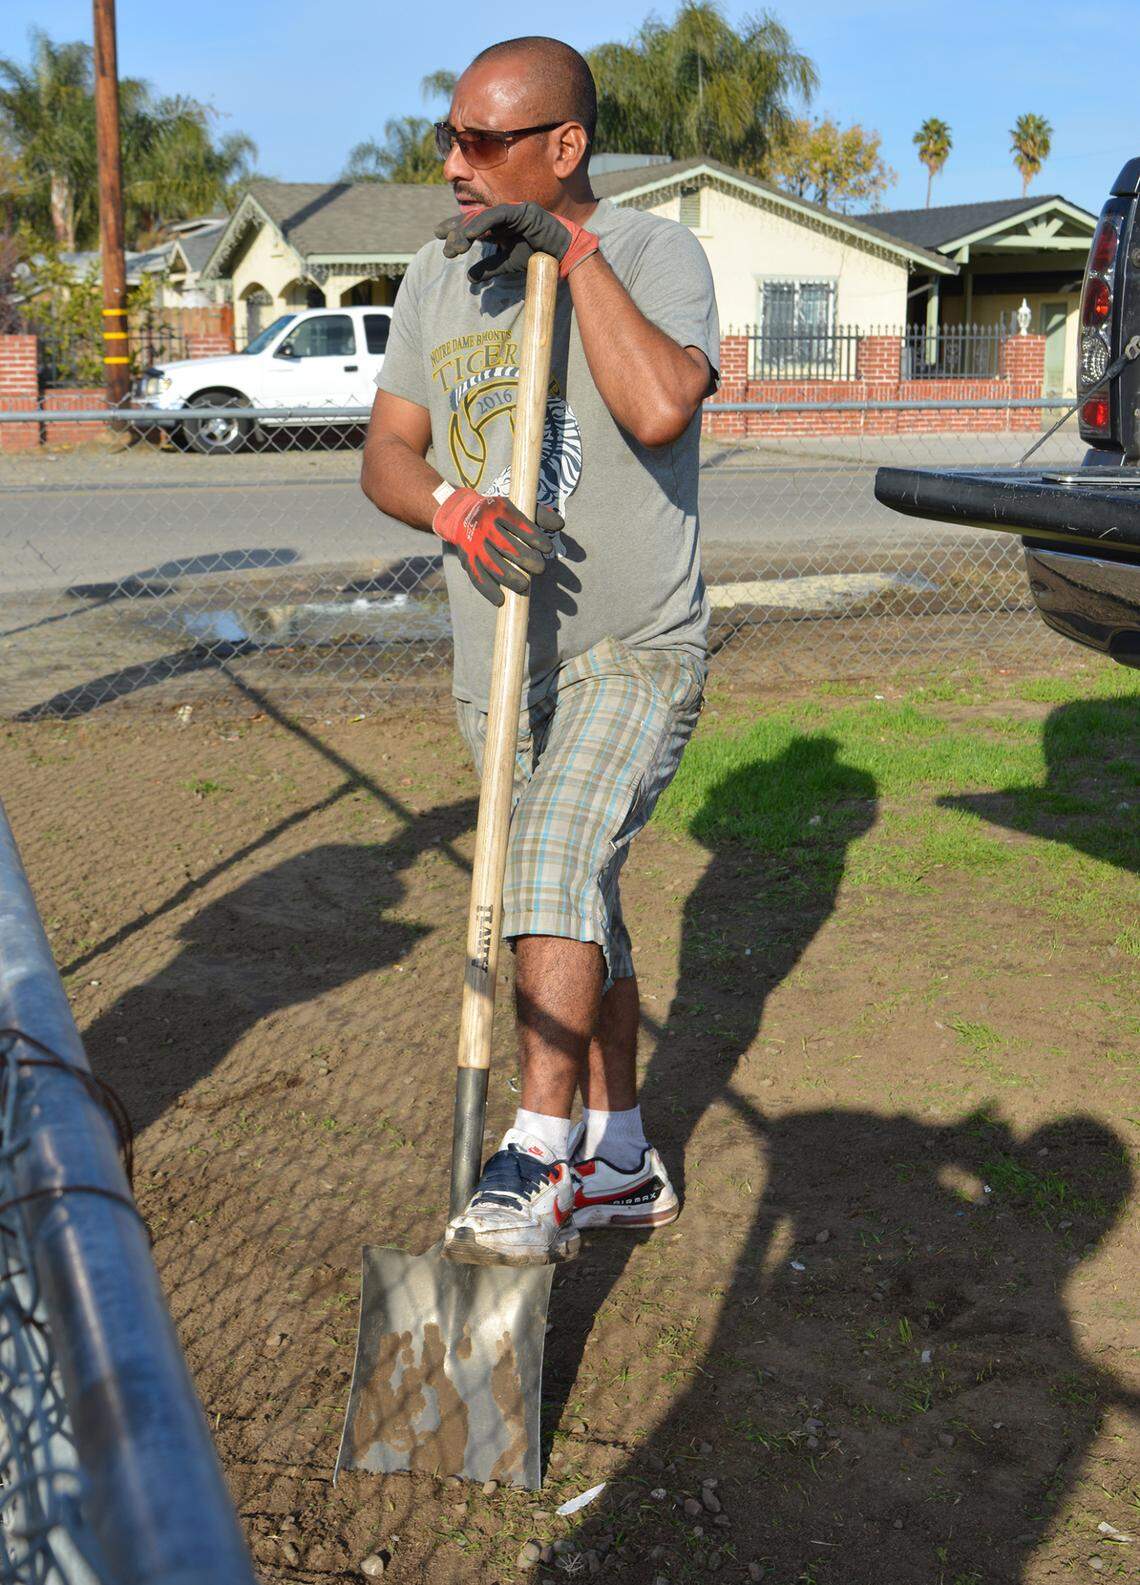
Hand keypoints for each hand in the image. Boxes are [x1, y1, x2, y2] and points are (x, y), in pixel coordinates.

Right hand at [432, 486, 562, 605]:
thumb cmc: (499, 515)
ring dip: (507, 577)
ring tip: (524, 586)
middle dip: (524, 558)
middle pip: (505, 545)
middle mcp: (484, 526)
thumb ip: (540, 515)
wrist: (462, 515)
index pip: (519, 524)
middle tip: (540, 569)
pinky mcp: (467, 559)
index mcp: (499, 510)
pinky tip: (500, 601)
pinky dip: (488, 590)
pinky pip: (477, 576)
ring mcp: (474, 544)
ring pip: (491, 563)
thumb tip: (560, 525)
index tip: (548, 549)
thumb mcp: (518, 508)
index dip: (535, 537)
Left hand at [434, 202, 599, 283]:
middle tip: (445, 247)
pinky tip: (471, 233)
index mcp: (498, 226)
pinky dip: (483, 223)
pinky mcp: (522, 211)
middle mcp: (503, 216)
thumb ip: (488, 268)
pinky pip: (498, 215)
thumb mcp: (506, 264)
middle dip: (458, 232)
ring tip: (456, 244)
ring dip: (468, 229)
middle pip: (474, 220)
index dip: (456, 230)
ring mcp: (512, 211)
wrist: (562, 254)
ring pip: (484, 217)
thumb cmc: (537, 255)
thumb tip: (469, 279)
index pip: (472, 225)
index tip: (440, 238)